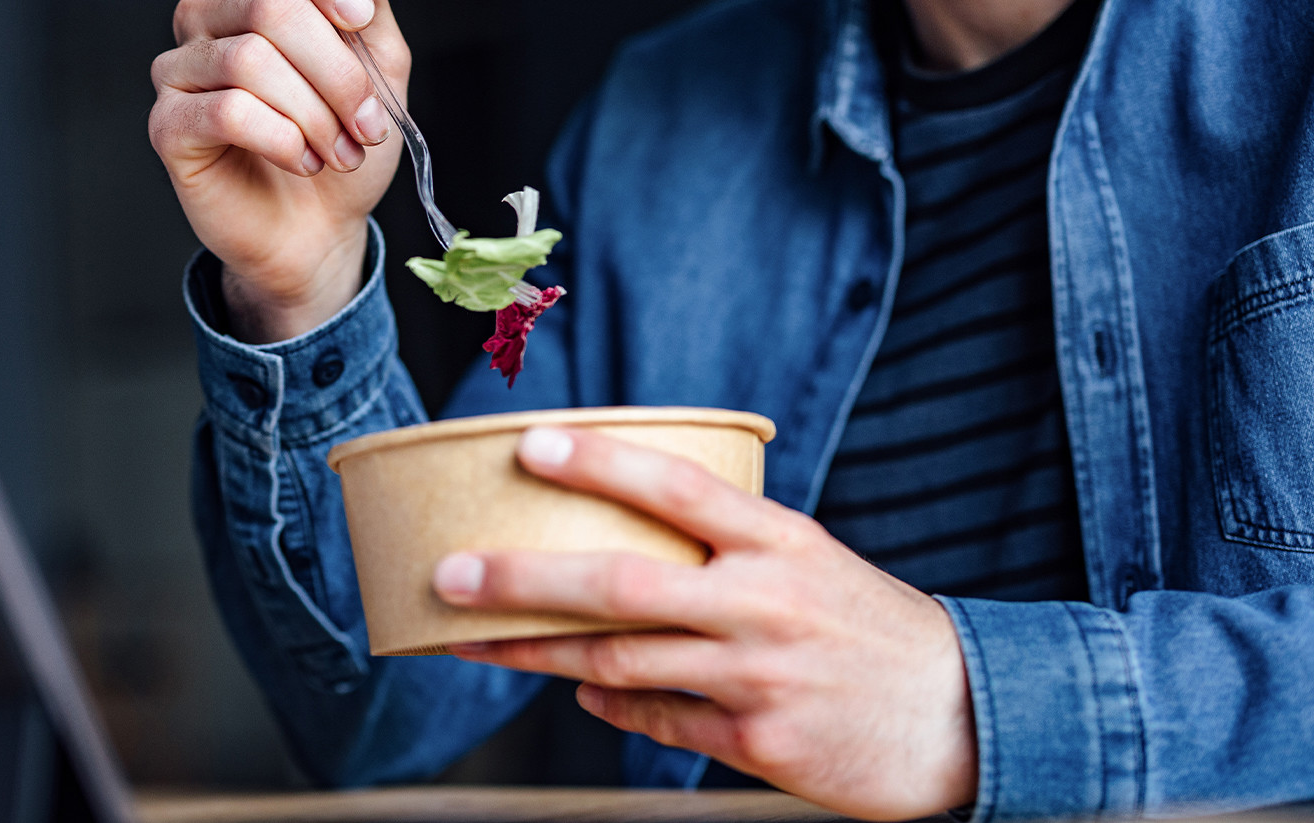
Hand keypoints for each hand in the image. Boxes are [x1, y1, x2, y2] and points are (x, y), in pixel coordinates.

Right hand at [149, 0, 407, 341]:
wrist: (319, 226)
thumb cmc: (341, 142)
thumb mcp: (378, 69)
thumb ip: (369, 15)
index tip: (360, 22)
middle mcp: (205, 20)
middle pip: (270, 8)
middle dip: (335, 71)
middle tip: (366, 122)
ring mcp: (178, 71)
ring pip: (250, 61)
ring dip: (314, 115)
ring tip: (338, 151)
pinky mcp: (168, 126)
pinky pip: (228, 112)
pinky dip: (282, 141)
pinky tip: (302, 161)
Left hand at [432, 427, 977, 820]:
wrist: (961, 713)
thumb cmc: (866, 625)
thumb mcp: (808, 559)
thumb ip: (724, 544)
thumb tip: (616, 540)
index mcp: (780, 540)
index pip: (676, 487)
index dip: (598, 463)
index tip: (527, 445)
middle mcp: (765, 602)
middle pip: (621, 584)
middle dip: (523, 579)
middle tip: (449, 574)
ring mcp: (758, 676)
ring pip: (620, 661)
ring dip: (536, 652)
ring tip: (472, 639)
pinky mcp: (758, 740)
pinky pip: (656, 718)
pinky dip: (609, 704)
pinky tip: (580, 690)